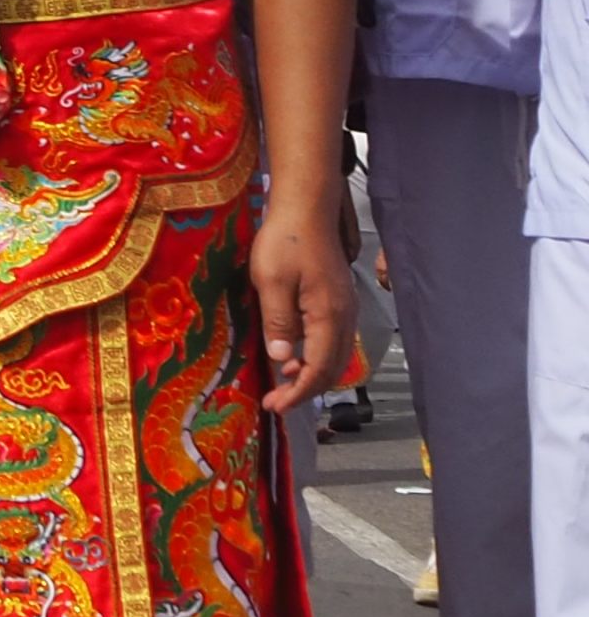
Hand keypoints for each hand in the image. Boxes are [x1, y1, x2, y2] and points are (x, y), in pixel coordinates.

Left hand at [248, 198, 355, 415]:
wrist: (306, 209)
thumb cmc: (286, 242)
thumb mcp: (271, 283)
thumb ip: (279, 323)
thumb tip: (283, 359)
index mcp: (329, 316)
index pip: (319, 368)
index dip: (299, 393)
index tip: (276, 406)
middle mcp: (344, 316)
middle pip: (332, 367)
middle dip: (306, 389)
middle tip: (277, 402)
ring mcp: (345, 307)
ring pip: (334, 354)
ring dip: (311, 373)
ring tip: (282, 380)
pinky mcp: (338, 300)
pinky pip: (332, 339)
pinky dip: (315, 355)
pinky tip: (294, 353)